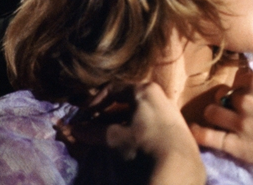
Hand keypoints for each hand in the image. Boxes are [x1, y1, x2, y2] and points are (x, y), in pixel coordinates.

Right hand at [60, 83, 205, 184]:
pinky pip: (148, 122)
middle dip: (106, 114)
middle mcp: (159, 95)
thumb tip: (73, 130)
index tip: (84, 115)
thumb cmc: (144, 143)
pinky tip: (125, 143)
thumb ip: (93, 132)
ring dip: (118, 123)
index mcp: (145, 90)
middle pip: (126, 100)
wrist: (179, 164)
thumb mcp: (115, 138)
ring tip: (105, 137)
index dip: (95, 101)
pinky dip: (133, 129)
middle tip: (92, 127)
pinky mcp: (174, 126)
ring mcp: (169, 110)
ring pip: (137, 112)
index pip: (113, 88)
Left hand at [189, 68, 252, 184]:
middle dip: (232, 101)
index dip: (244, 86)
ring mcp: (241, 124)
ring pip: (212, 111)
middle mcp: (248, 100)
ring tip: (221, 119)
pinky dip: (198, 132)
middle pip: (227, 95)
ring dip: (215, 113)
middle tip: (240, 110)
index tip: (248, 93)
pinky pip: (207, 136)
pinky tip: (195, 129)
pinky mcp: (238, 147)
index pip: (240, 78)